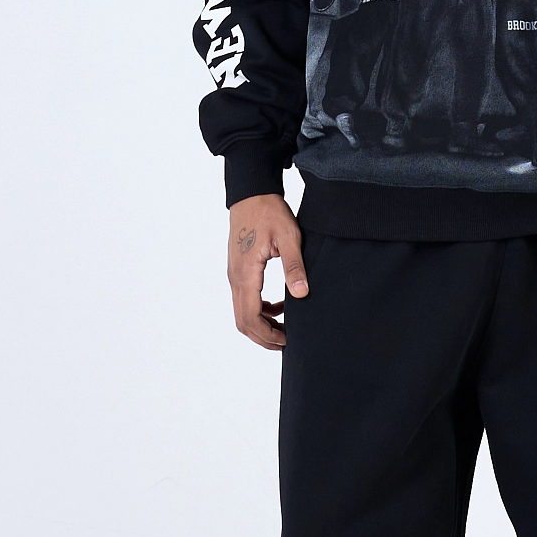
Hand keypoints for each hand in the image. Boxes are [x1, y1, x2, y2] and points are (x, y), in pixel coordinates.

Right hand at [228, 193, 307, 349]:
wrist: (251, 194)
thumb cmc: (269, 212)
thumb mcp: (289, 236)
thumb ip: (294, 266)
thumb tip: (302, 293)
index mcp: (246, 273)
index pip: (250, 316)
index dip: (267, 334)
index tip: (287, 340)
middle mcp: (235, 277)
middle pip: (242, 321)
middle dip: (263, 337)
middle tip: (286, 343)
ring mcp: (234, 274)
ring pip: (242, 312)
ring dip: (261, 325)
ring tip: (285, 328)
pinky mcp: (239, 270)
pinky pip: (245, 299)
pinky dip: (260, 310)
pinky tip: (280, 306)